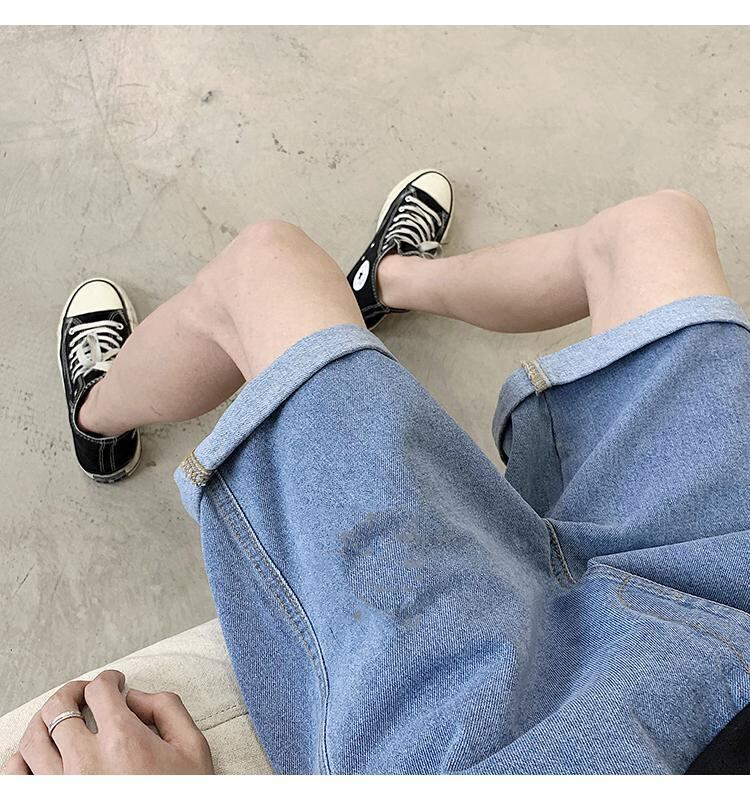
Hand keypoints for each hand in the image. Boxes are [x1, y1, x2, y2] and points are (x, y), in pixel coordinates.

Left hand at [2, 670, 213, 773]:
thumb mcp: (192, 748)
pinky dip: (21, 760)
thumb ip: (167, 709)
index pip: (99, 690)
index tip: (114, 683)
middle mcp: (86, 761)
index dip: (108, 679)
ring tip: (59, 719)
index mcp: (122, 740)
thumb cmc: (180, 794)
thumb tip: (136, 697)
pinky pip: (16, 778)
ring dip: (45, 721)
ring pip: (32, 739)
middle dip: (73, 691)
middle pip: (59, 707)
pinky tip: (39, 754)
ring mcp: (62, 787)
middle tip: (85, 692)